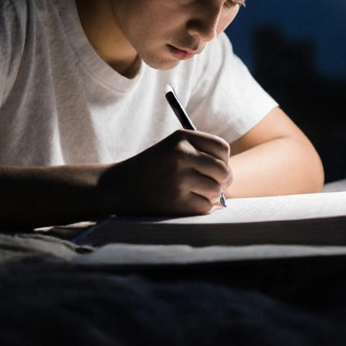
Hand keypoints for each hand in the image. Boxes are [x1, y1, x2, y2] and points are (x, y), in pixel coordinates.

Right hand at [98, 130, 231, 216]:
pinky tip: (184, 203)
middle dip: (223, 180)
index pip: (222, 148)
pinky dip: (199, 207)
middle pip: (223, 170)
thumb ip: (201, 154)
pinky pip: (205, 207)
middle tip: (215, 186)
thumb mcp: (172, 149)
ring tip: (194, 193)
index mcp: (182, 137)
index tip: (217, 168)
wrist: (116, 187)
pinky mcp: (175, 201)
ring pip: (216, 190)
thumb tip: (230, 175)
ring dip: (210, 195)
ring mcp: (178, 178)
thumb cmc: (151, 168)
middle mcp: (181, 154)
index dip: (223, 160)